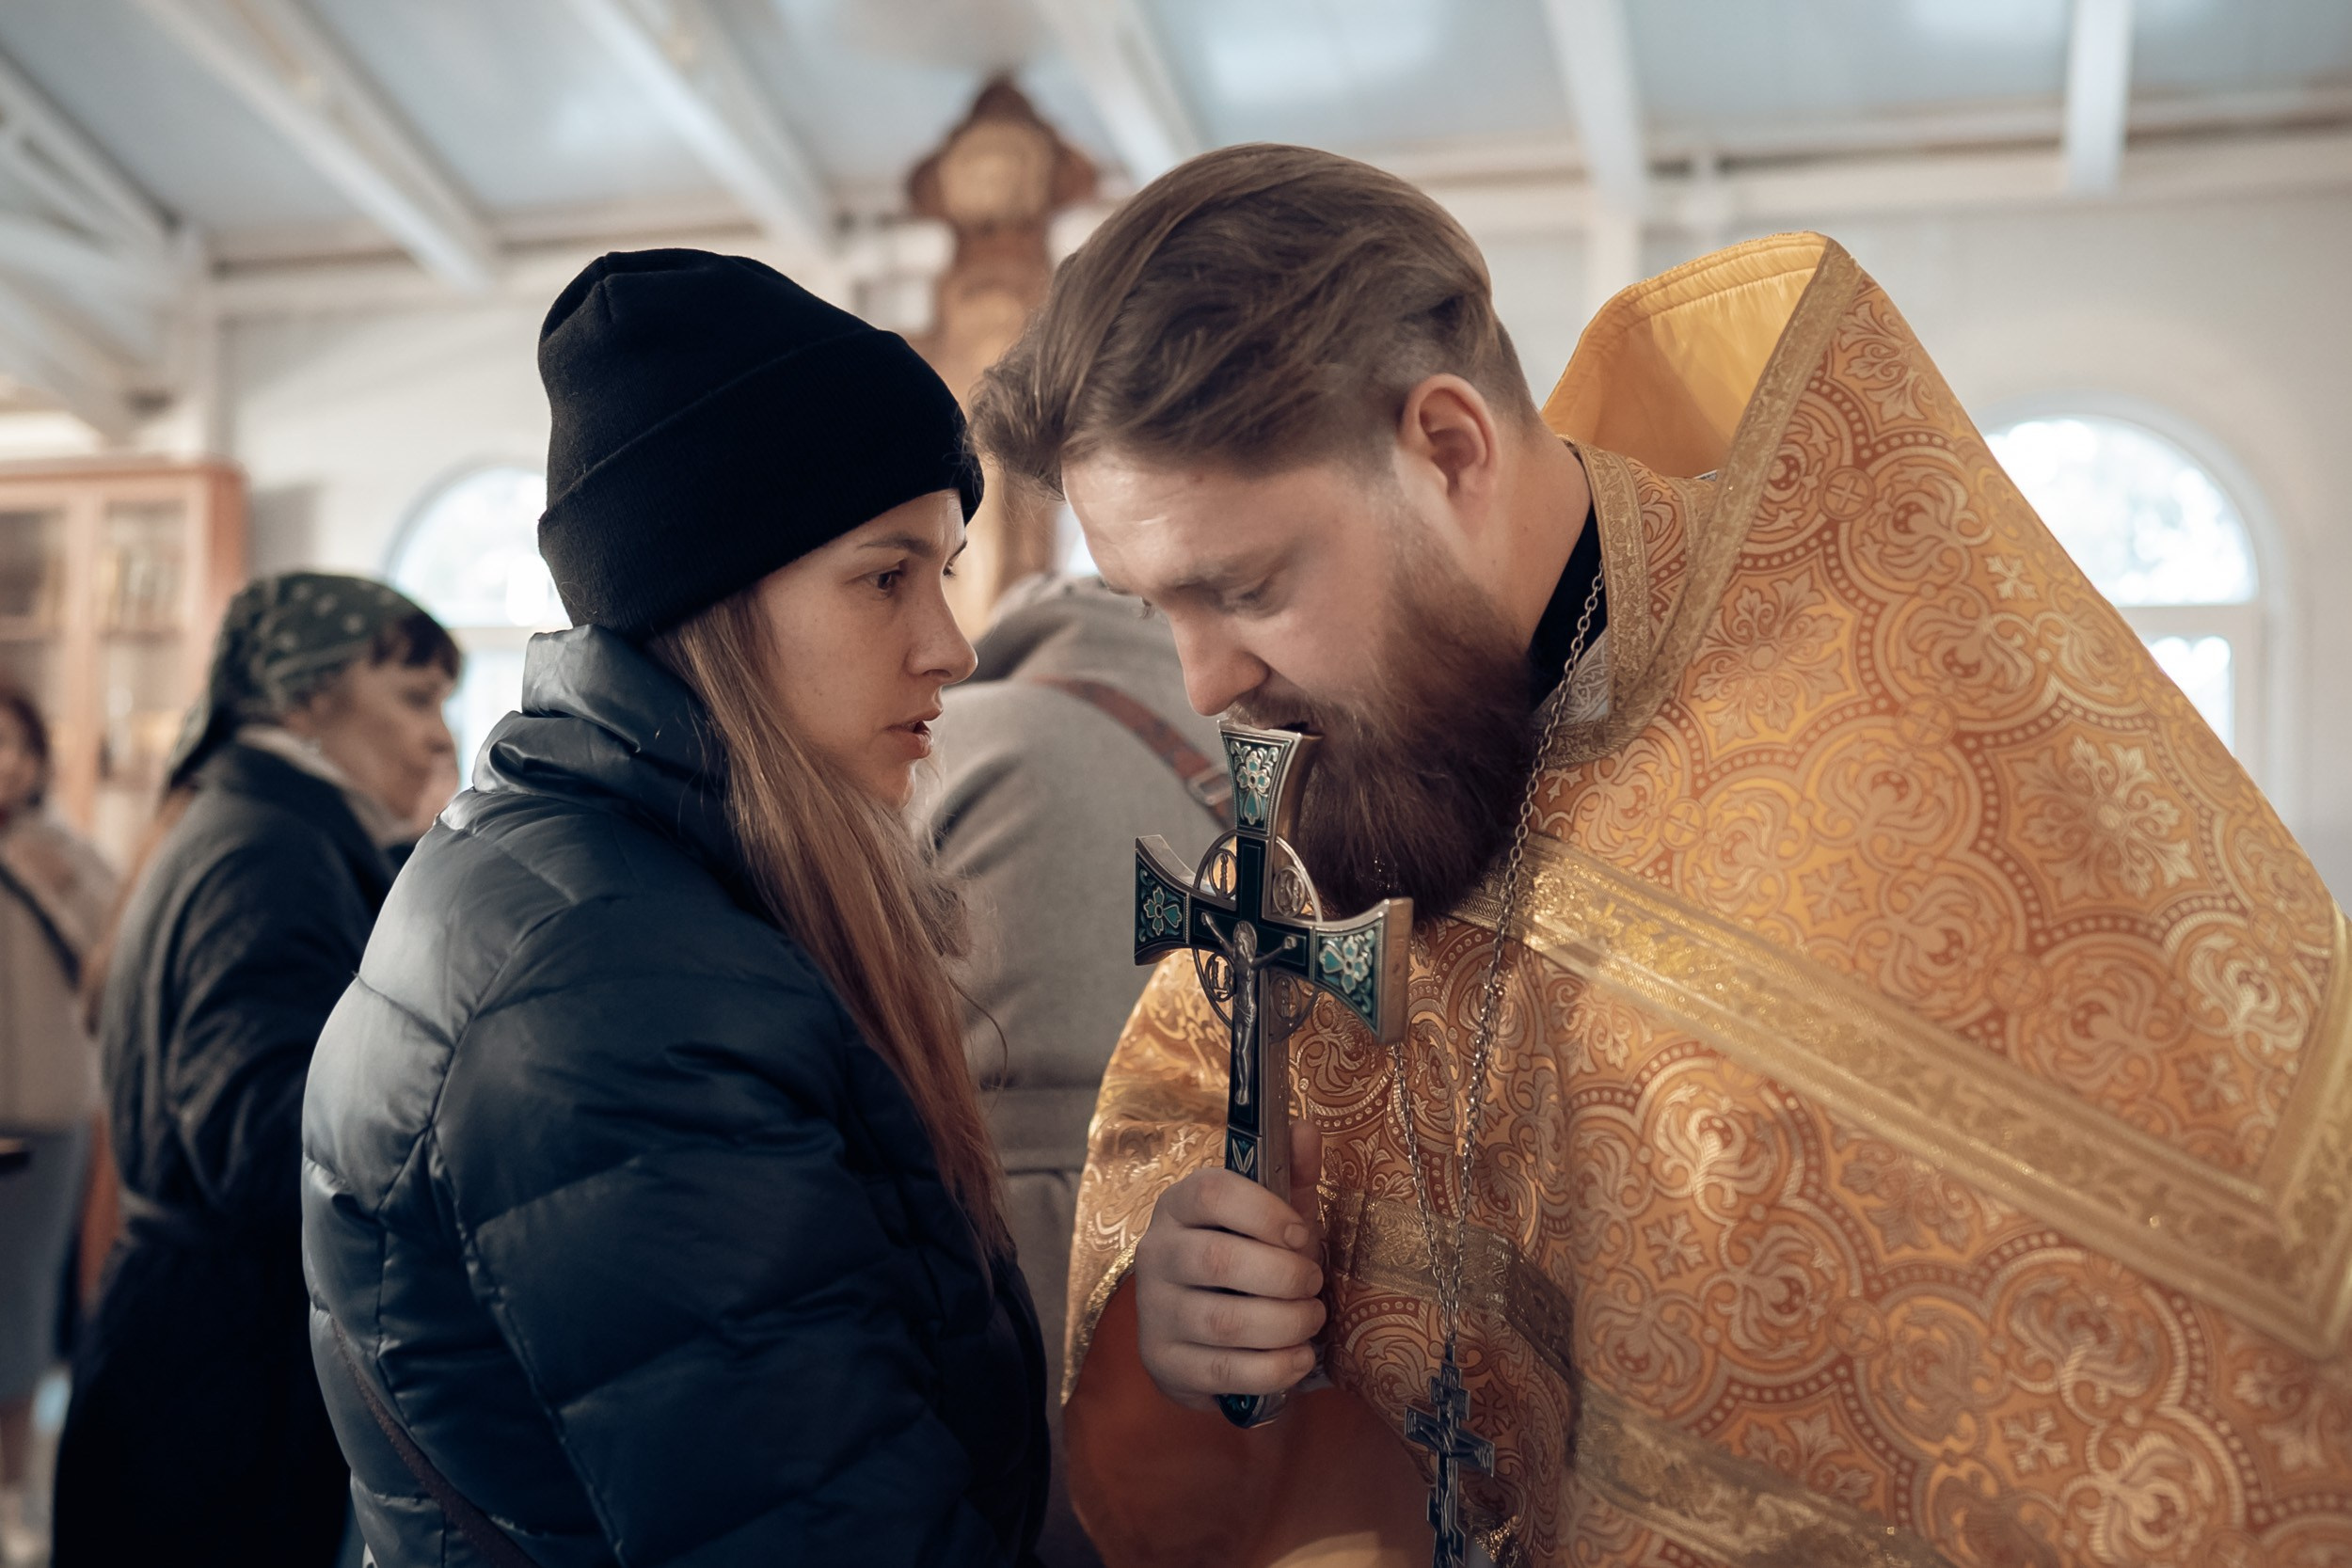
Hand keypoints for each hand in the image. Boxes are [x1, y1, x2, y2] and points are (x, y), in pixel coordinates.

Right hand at [1132, 1121, 1325, 1411]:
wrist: (1203, 1330)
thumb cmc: (1247, 1256)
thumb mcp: (1271, 1212)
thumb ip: (1290, 1173)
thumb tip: (1305, 1128)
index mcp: (1179, 1205)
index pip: (1211, 1193)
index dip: (1265, 1213)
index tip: (1304, 1236)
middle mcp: (1156, 1254)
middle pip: (1218, 1260)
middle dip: (1285, 1277)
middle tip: (1314, 1285)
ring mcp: (1154, 1312)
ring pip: (1223, 1322)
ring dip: (1285, 1323)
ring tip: (1312, 1320)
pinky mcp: (1164, 1362)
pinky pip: (1223, 1372)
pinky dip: (1273, 1368)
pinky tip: (1298, 1357)